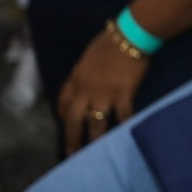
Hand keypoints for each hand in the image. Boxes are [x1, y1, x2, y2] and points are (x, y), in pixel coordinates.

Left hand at [57, 29, 148, 154]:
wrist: (128, 37)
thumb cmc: (109, 41)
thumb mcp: (88, 57)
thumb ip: (85, 73)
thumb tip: (87, 83)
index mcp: (76, 79)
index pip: (63, 102)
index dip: (62, 115)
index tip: (64, 124)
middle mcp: (85, 91)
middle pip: (73, 120)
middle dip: (72, 138)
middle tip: (72, 154)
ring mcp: (104, 95)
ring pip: (95, 124)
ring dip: (94, 140)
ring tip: (96, 154)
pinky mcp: (122, 96)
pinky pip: (123, 116)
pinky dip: (124, 127)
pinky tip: (125, 137)